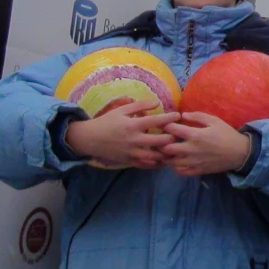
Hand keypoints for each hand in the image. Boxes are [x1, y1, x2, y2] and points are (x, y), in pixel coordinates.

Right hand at [64, 99, 178, 168]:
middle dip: (172, 137)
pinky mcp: (129, 162)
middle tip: (179, 133)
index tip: (178, 115)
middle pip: (160, 141)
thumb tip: (157, 103)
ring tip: (174, 147)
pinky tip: (164, 159)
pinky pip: (146, 165)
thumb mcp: (121, 110)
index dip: (169, 118)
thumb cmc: (107, 122)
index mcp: (133, 125)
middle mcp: (134, 140)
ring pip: (155, 156)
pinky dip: (157, 163)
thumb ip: (139, 105)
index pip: (156, 121)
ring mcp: (132, 153)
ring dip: (166, 152)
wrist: (89, 139)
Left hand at [161, 112, 251, 176]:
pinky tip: (177, 161)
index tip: (162, 123)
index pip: (172, 129)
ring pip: (171, 162)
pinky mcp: (197, 170)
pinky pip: (181, 171)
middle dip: (161, 143)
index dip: (164, 125)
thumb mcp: (214, 120)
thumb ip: (197, 116)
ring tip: (166, 151)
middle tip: (161, 139)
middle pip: (166, 148)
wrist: (240, 152)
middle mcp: (191, 149)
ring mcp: (193, 162)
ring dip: (166, 156)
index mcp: (195, 135)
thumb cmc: (227, 134)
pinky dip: (175, 167)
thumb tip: (182, 115)